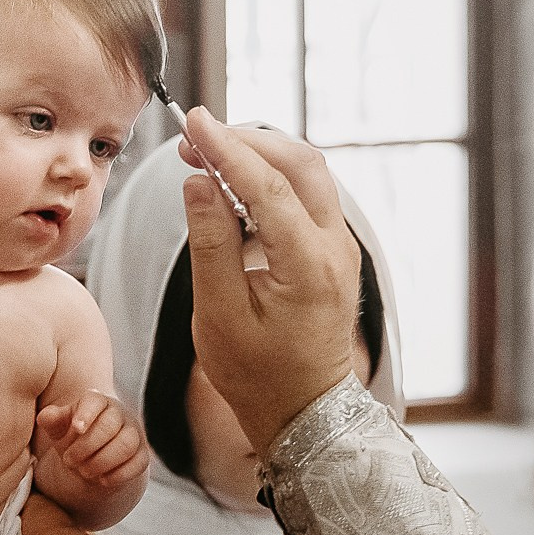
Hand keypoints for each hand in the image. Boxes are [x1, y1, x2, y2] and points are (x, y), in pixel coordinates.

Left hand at [37, 393, 149, 489]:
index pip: (94, 400)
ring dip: (102, 462)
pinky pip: (138, 464)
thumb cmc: (72, 437)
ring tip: (84, 471)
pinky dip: (118, 475)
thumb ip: (51, 420)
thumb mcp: (58, 429)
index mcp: (96, 401)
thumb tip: (45, 416)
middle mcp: (118, 414)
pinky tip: (102, 480)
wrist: (90, 459)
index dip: (86, 413)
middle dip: (86, 447)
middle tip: (69, 461)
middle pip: (109, 425)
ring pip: (126, 445)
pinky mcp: (142, 455)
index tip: (76, 428)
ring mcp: (134, 433)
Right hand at [177, 108, 360, 450]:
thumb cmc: (258, 376)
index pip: (269, 187)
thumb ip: (210, 245)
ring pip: (308, 173)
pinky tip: (235, 182)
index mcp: (310, 267)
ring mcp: (341, 247)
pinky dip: (270, 176)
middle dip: (246, 141)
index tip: (193, 122)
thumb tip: (199, 183)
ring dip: (259, 154)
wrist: (306, 412)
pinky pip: (307, 194)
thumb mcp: (218, 316)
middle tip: (195, 137)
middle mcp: (336, 249)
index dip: (228, 149)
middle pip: (299, 164)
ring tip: (208, 154)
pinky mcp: (334, 250)